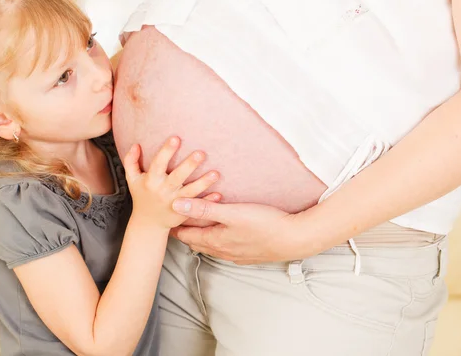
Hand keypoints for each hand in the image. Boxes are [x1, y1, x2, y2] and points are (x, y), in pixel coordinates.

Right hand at [123, 137, 219, 228]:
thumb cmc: (141, 196)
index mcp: (151, 181)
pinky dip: (208, 201)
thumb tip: (136, 144)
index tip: (176, 138)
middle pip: (177, 177)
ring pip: (191, 192)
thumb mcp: (132, 179)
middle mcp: (164, 191)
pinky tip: (219, 194)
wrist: (148, 223)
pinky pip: (199, 206)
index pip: (158, 164)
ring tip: (216, 173)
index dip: (166, 151)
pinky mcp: (184, 211)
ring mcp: (176, 202)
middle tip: (201, 153)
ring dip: (204, 183)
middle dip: (189, 165)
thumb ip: (131, 161)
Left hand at [169, 198, 312, 263]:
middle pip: (198, 243)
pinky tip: (225, 235)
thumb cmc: (264, 223)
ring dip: (203, 237)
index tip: (165, 219)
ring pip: (212, 247)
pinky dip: (219, 241)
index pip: (187, 236)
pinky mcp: (249, 255)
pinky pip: (227, 249)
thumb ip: (203, 209)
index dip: (175, 227)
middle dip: (186, 233)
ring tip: (198, 226)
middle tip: (177, 222)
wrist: (295, 239)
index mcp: (216, 241)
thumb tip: (176, 205)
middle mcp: (223, 251)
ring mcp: (237, 255)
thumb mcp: (231, 213)